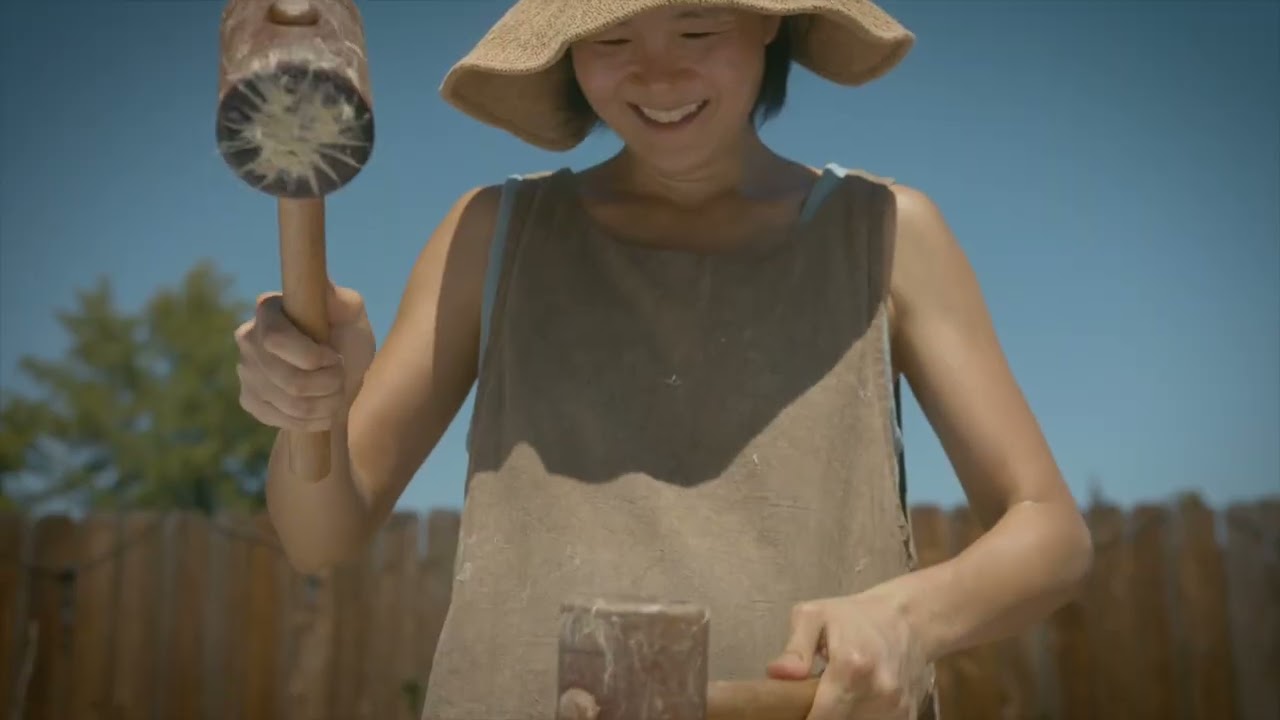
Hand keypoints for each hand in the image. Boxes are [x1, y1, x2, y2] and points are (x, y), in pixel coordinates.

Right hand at [235, 282, 374, 430]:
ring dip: (326, 402)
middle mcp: (248, 338)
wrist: (341, 377)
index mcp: (268, 309)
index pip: (276, 339)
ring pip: (291, 403)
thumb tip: (323, 287)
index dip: (312, 357)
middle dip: (328, 383)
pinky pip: (284, 420)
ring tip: (336, 391)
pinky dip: (314, 419)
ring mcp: (245, 371)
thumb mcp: (352, 317)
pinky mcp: (249, 401)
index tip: (335, 357)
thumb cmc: (346, 339)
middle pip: (289, 379)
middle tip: (340, 376)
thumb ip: (342, 301)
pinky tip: (321, 407)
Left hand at [766, 587, 932, 719]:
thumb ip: (795, 649)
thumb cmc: (853, 616)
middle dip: (822, 715)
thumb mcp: (814, 617)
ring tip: (834, 697)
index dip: (803, 718)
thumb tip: (776, 674)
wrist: (908, 618)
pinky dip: (861, 718)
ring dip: (842, 717)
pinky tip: (854, 702)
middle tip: (812, 700)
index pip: (821, 718)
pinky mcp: (908, 715)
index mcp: (852, 666)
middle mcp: (879, 691)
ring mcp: (897, 706)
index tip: (793, 710)